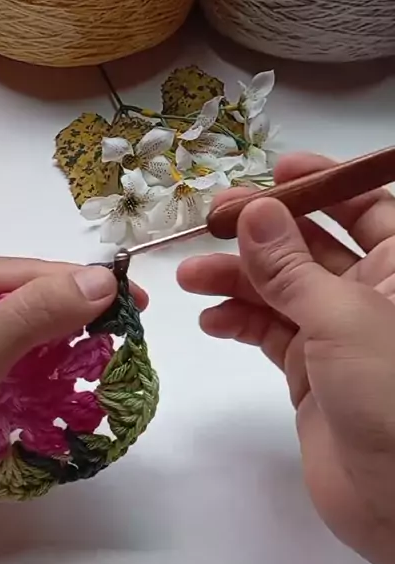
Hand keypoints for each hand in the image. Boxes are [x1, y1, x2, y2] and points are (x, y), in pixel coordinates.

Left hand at [0, 257, 146, 483]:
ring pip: (21, 345)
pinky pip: (6, 376)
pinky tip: (58, 400)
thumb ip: (36, 313)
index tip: (134, 301)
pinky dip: (34, 388)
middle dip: (71, 327)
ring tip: (94, 376)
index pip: (27, 273)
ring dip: (55, 362)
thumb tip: (102, 281)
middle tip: (119, 344)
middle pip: (27, 307)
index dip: (83, 284)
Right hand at [178, 152, 394, 563]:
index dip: (325, 183)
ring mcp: (336, 334)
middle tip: (211, 220)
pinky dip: (238, 322)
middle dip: (262, 231)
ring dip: (236, 279)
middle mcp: (369, 293)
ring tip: (189, 276)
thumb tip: (252, 210)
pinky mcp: (308, 372)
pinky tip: (210, 320)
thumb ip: (289, 266)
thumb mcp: (342, 317)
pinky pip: (268, 332)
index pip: (364, 207)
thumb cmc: (391, 394)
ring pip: (280, 289)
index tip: (277, 169)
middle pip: (310, 245)